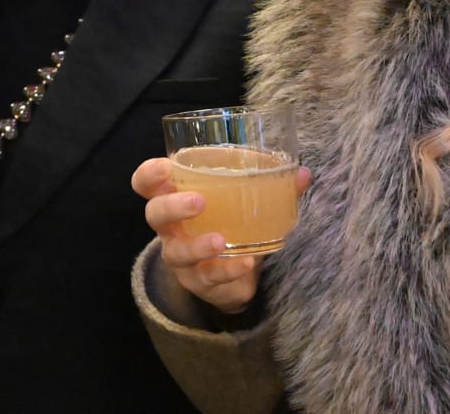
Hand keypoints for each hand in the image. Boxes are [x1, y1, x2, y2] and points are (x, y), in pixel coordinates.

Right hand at [132, 156, 311, 312]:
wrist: (229, 274)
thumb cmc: (228, 223)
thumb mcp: (241, 203)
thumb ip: (271, 186)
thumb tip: (304, 174)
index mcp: (174, 197)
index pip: (145, 183)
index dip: (149, 174)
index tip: (166, 168)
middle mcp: (170, 228)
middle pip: (154, 214)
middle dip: (173, 207)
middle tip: (199, 202)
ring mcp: (180, 257)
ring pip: (176, 252)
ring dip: (198, 246)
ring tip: (220, 241)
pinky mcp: (197, 281)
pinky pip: (208, 277)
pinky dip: (227, 270)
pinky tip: (245, 263)